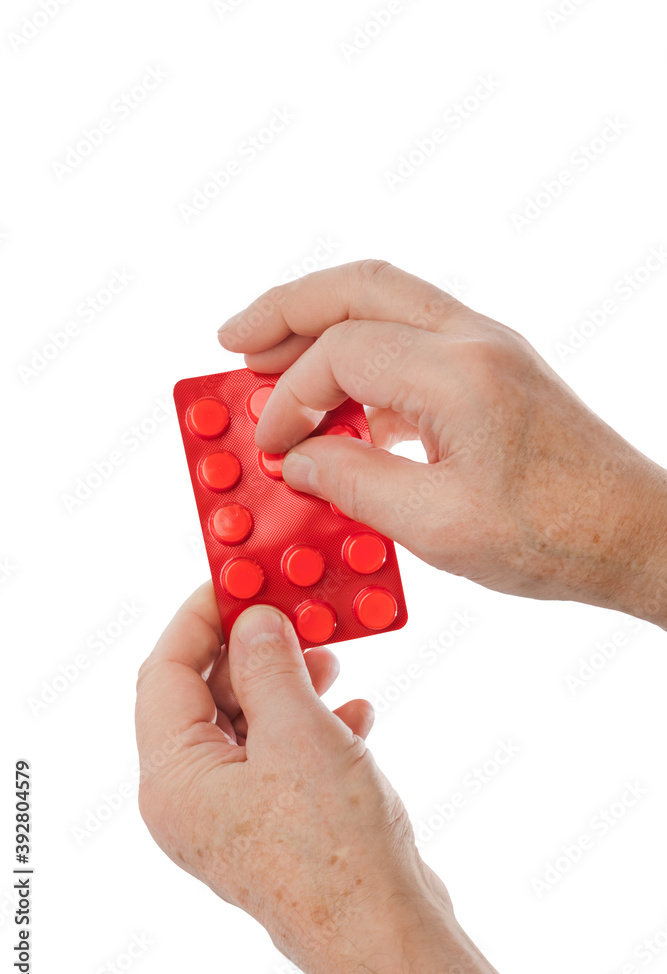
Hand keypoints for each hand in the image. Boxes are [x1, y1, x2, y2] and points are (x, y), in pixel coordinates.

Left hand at [135, 583, 519, 973]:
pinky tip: (352, 713)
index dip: (199, 618)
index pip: (166, 671)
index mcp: (175, 777)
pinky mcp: (273, 822)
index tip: (236, 580)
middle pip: (205, 694)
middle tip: (292, 612)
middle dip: (252, 648)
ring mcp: (233, 813)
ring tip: (328, 659)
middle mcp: (192, 797)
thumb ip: (269, 665)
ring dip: (286, 682)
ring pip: (247, 721)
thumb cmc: (333, 852)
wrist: (384, 930)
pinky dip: (309, 723)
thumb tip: (254, 619)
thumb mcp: (297, 733)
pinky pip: (278, 753)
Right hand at [219, 260, 666, 627]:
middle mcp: (474, 340)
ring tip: (271, 360)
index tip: (270, 446)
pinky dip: (362, 356)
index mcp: (459, 373)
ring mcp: (488, 347)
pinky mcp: (493, 369)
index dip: (288, 396)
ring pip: (385, 301)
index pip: (341, 351)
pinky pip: (411, 338)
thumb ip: (353, 485)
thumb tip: (297, 461)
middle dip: (285, 307)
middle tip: (234, 338)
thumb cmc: (554, 535)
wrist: (633, 533)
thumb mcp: (438, 527)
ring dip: (322, 324)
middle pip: (358, 286)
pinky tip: (341, 405)